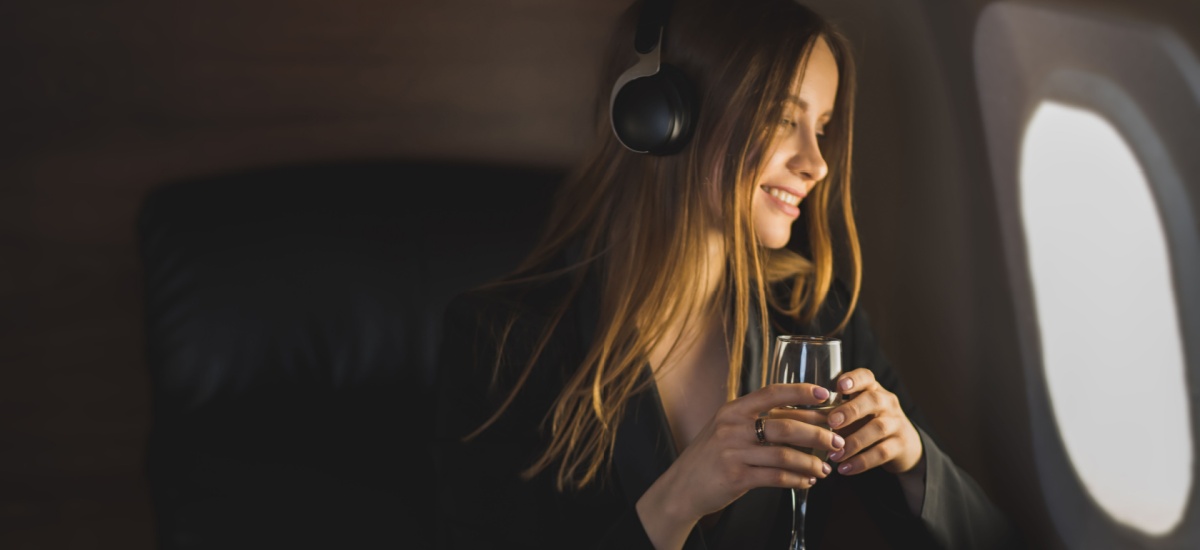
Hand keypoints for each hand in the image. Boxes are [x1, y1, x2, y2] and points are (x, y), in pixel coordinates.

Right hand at [636, 383, 845, 548]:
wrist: (682, 487)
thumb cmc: (710, 457)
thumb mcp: (726, 430)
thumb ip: (755, 421)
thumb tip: (799, 419)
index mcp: (732, 410)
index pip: (772, 393)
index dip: (801, 392)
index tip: (826, 394)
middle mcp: (732, 427)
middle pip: (785, 425)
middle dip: (818, 434)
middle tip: (837, 442)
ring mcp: (733, 452)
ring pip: (784, 454)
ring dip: (811, 462)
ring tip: (825, 468)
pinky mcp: (736, 477)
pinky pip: (776, 477)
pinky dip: (797, 480)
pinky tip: (807, 482)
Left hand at [824, 368, 922, 475]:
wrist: (905, 445)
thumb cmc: (868, 423)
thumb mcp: (856, 412)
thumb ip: (835, 411)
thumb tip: (802, 420)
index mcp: (873, 389)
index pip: (866, 377)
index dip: (853, 379)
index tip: (838, 386)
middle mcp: (887, 402)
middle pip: (873, 400)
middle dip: (851, 411)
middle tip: (831, 422)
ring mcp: (896, 423)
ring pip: (878, 428)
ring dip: (853, 442)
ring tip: (834, 455)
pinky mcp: (900, 445)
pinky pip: (882, 452)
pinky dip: (861, 462)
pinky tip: (844, 469)